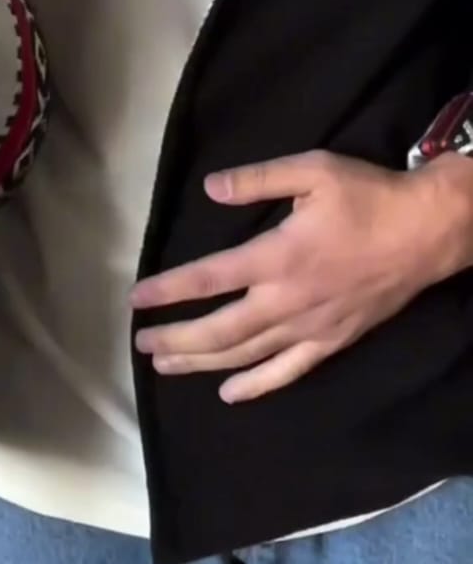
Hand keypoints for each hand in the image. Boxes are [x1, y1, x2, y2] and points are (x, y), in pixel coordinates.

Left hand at [132, 151, 472, 403]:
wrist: (427, 231)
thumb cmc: (367, 196)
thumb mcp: (312, 170)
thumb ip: (257, 179)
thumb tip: (210, 188)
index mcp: (278, 256)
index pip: (209, 278)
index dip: (169, 291)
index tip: (137, 300)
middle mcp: (288, 300)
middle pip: (220, 330)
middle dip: (176, 339)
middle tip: (142, 344)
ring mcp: (311, 326)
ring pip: (246, 355)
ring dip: (202, 362)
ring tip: (167, 366)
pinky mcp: (333, 341)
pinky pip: (288, 371)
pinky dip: (256, 385)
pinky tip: (230, 393)